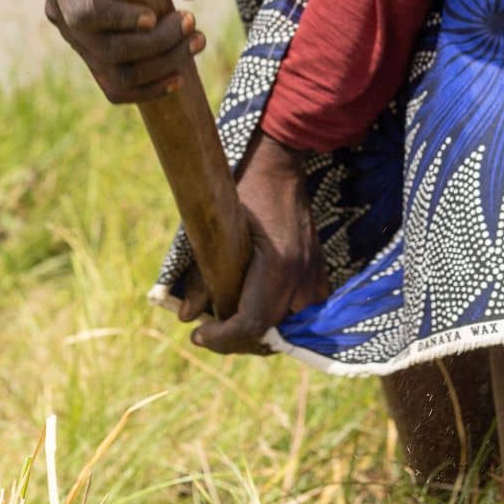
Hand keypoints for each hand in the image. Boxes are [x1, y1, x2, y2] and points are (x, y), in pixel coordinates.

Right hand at [43, 0, 205, 103]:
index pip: (83, 12)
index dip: (118, 20)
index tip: (154, 15)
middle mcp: (60, 15)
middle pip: (105, 50)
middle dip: (155, 44)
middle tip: (192, 23)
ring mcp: (73, 41)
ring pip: (112, 75)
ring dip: (160, 68)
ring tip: (196, 43)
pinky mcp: (90, 56)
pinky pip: (114, 87)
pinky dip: (147, 89)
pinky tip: (178, 78)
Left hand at [179, 132, 327, 354]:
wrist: (281, 165)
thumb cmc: (244, 190)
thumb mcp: (218, 228)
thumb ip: (202, 275)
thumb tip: (185, 317)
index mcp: (278, 266)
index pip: (252, 324)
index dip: (223, 339)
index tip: (198, 335)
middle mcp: (301, 277)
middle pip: (269, 333)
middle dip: (234, 339)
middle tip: (207, 330)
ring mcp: (314, 275)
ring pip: (286, 327)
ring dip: (256, 331)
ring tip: (228, 321)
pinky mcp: (318, 271)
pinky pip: (301, 311)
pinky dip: (278, 316)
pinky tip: (256, 306)